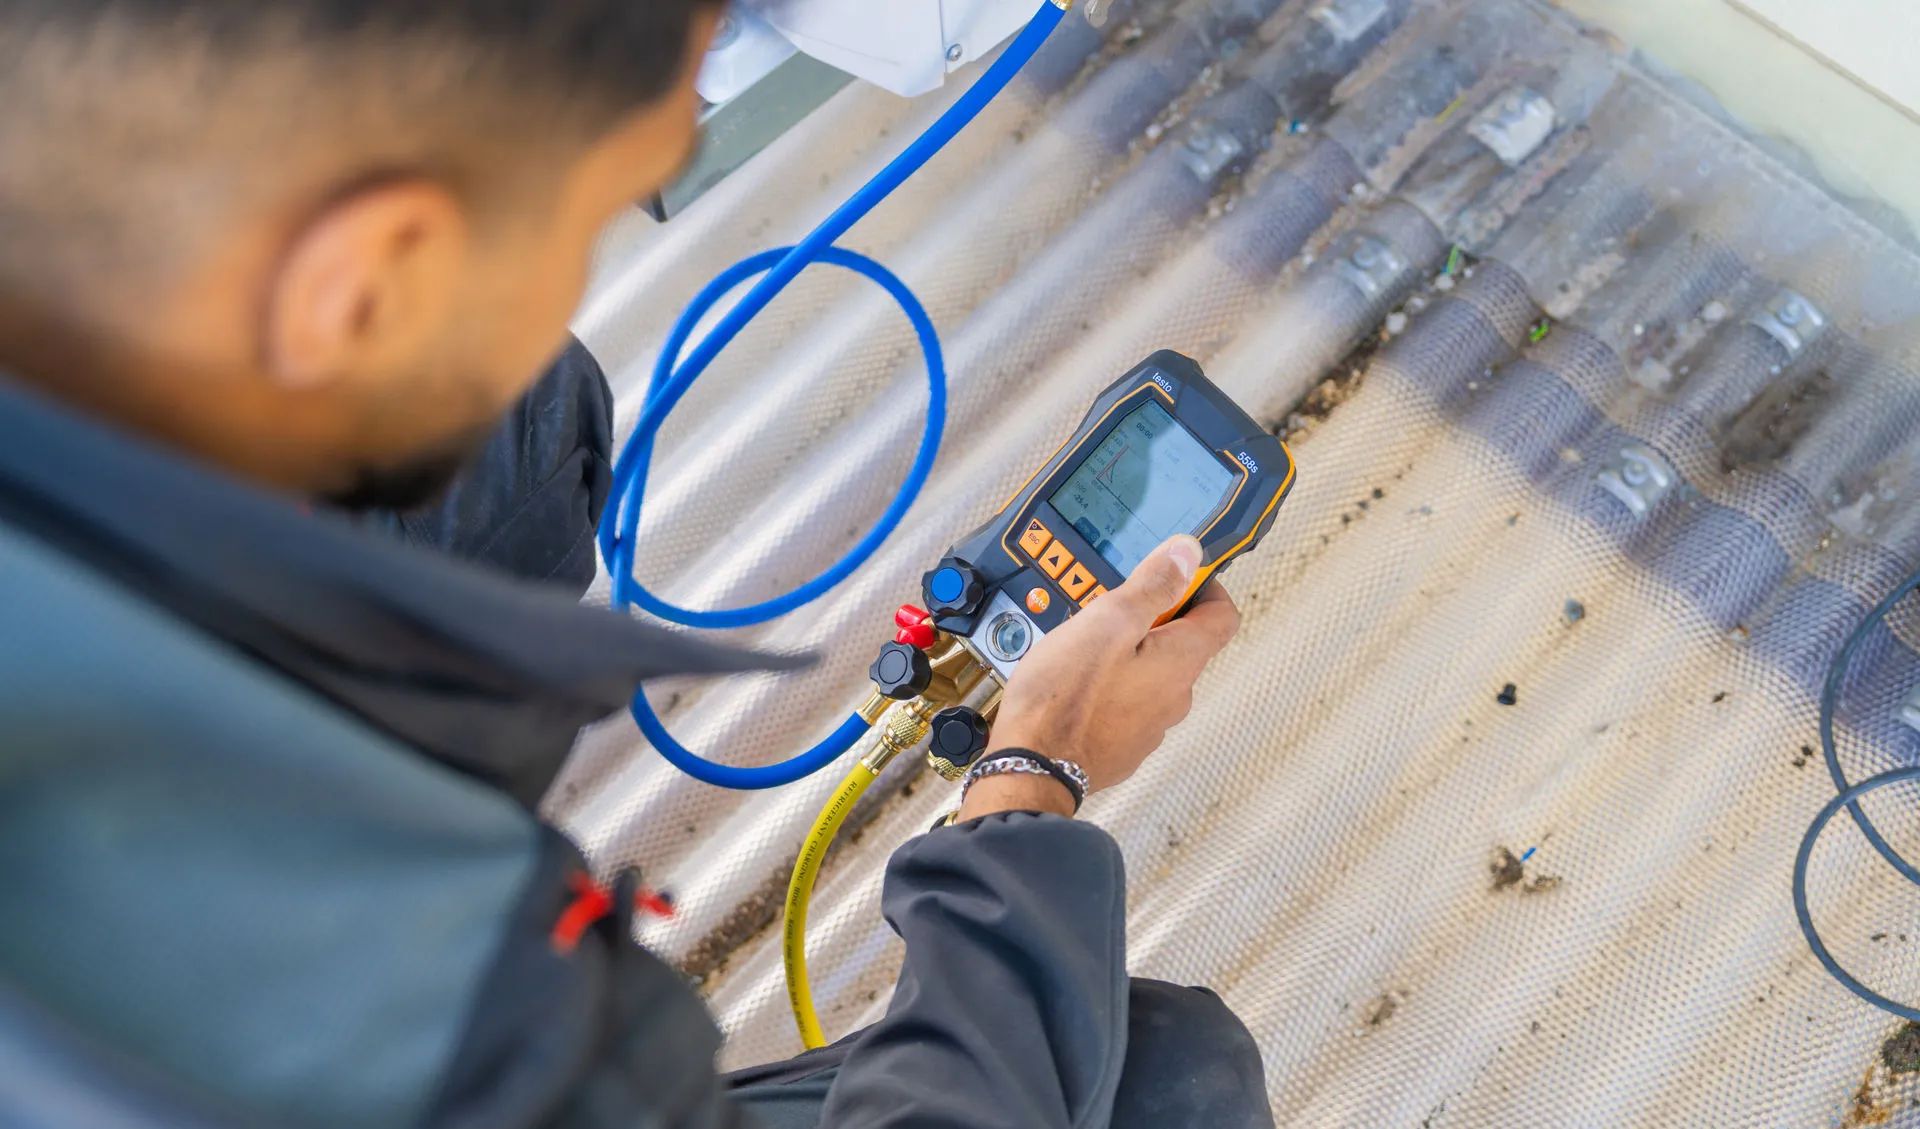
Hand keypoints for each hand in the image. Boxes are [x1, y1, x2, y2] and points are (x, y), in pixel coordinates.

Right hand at [958, 535, 1240, 820]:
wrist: (1032, 768)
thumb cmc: (1065, 698)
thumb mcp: (1108, 622)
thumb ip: (1152, 586)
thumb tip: (1188, 555)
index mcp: (1181, 662)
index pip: (1223, 615)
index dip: (1204, 586)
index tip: (1175, 574)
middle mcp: (1175, 697)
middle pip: (1184, 644)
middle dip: (1154, 619)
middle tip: (1112, 607)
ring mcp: (1150, 726)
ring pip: (1152, 674)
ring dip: (1129, 653)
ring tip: (1084, 644)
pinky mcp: (1123, 745)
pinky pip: (1127, 703)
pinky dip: (1111, 686)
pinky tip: (1075, 681)